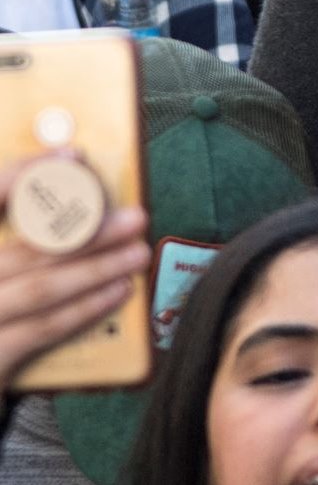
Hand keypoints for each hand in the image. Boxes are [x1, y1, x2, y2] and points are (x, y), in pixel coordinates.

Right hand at [0, 163, 148, 393]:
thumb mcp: (2, 269)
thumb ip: (18, 241)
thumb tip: (67, 188)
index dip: (22, 174)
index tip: (72, 155)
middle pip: (23, 247)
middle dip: (87, 231)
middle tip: (135, 218)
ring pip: (38, 288)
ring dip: (96, 269)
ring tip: (137, 254)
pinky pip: (40, 329)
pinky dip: (83, 308)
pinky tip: (117, 292)